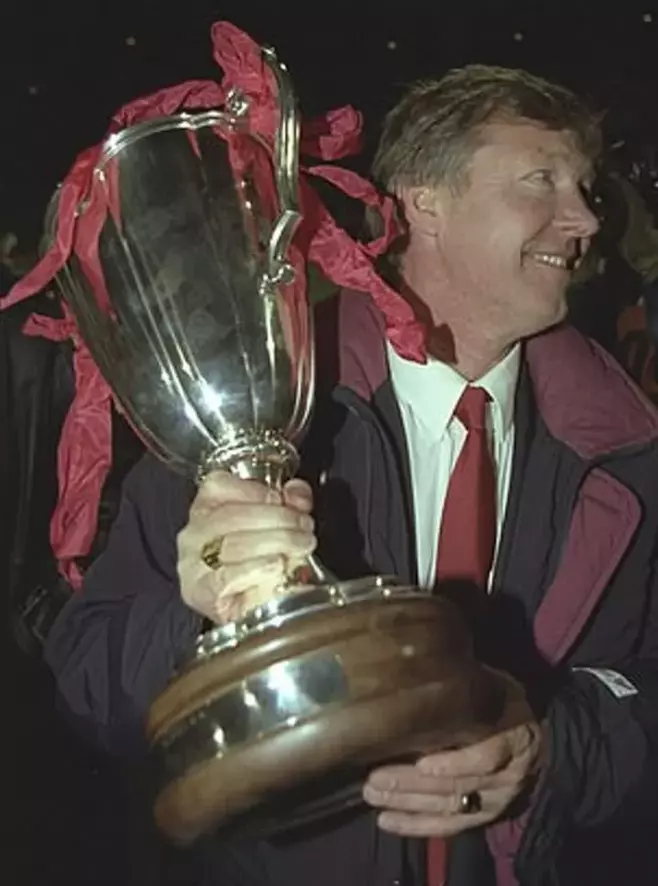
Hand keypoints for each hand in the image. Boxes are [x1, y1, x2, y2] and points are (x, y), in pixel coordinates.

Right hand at [177, 471, 316, 623]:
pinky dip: (255, 570)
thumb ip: (287, 502)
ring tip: (300, 547)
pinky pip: (226, 578)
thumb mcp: (273, 523)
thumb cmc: (254, 560)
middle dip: (278, 519)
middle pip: (232, 516)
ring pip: (234, 545)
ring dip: (276, 543)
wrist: (242, 606)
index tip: (283, 500)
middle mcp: (194, 533)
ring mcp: (192, 563)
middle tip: (305, 527)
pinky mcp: (199, 593)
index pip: (219, 486)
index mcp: (206, 508)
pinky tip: (276, 566)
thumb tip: (298, 494)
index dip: (256, 491)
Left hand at [363, 675, 544, 837]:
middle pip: (458, 786)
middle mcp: (507, 776)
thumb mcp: (495, 687)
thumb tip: (421, 663)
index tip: (423, 763)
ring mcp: (495, 801)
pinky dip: (415, 826)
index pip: (488, 757)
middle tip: (375, 778)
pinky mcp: (482, 818)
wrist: (536, 738)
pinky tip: (386, 820)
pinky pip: (449, 827)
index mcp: (513, 737)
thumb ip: (468, 688)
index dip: (455, 762)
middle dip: (413, 784)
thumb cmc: (503, 704)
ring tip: (372, 794)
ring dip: (407, 804)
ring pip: (449, 808)